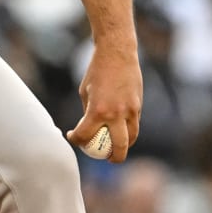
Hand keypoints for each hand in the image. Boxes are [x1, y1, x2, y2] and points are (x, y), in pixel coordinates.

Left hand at [68, 43, 142, 162]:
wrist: (117, 53)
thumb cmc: (97, 71)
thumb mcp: (85, 92)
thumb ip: (89, 112)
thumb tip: (89, 128)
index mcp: (98, 111)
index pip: (86, 136)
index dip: (76, 140)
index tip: (73, 137)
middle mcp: (116, 114)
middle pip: (119, 146)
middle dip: (114, 157)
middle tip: (107, 159)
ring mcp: (130, 110)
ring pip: (132, 137)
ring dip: (125, 145)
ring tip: (117, 148)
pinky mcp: (138, 105)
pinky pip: (135, 124)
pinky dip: (128, 130)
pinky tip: (121, 129)